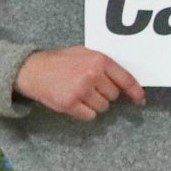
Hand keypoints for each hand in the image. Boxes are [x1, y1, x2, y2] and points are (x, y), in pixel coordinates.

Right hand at [14, 47, 143, 121]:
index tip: (139, 101)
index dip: (136, 93)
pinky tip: (74, 101)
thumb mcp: (85, 54)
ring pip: (103, 107)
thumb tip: (128, 86)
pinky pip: (90, 116)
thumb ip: (105, 66)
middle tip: (88, 86)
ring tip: (79, 93)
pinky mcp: (70, 103)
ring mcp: (81, 90)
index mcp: (99, 60)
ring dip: (94, 104)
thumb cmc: (60, 62)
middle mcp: (92, 74)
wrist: (30, 69)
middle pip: (114, 96)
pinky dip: (84, 112)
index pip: (127, 80)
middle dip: (105, 94)